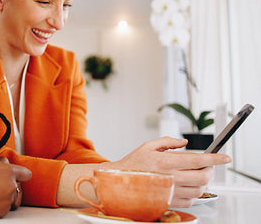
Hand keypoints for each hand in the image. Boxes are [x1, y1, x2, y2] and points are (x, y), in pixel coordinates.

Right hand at [0, 155, 31, 219]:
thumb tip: (3, 162)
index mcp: (8, 172)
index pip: (26, 174)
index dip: (21, 174)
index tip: (18, 175)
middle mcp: (10, 188)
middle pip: (18, 186)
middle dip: (9, 183)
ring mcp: (6, 202)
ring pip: (11, 197)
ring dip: (4, 194)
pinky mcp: (0, 213)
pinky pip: (4, 207)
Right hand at [106, 137, 230, 207]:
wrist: (118, 182)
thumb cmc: (132, 164)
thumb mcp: (147, 146)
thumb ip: (168, 142)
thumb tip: (184, 142)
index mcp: (165, 161)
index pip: (198, 160)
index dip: (215, 158)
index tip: (225, 157)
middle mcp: (169, 177)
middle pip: (203, 177)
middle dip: (210, 171)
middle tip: (206, 166)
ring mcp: (169, 192)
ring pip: (199, 190)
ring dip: (202, 182)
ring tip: (194, 175)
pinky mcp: (168, 202)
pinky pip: (190, 200)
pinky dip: (193, 193)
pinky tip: (185, 186)